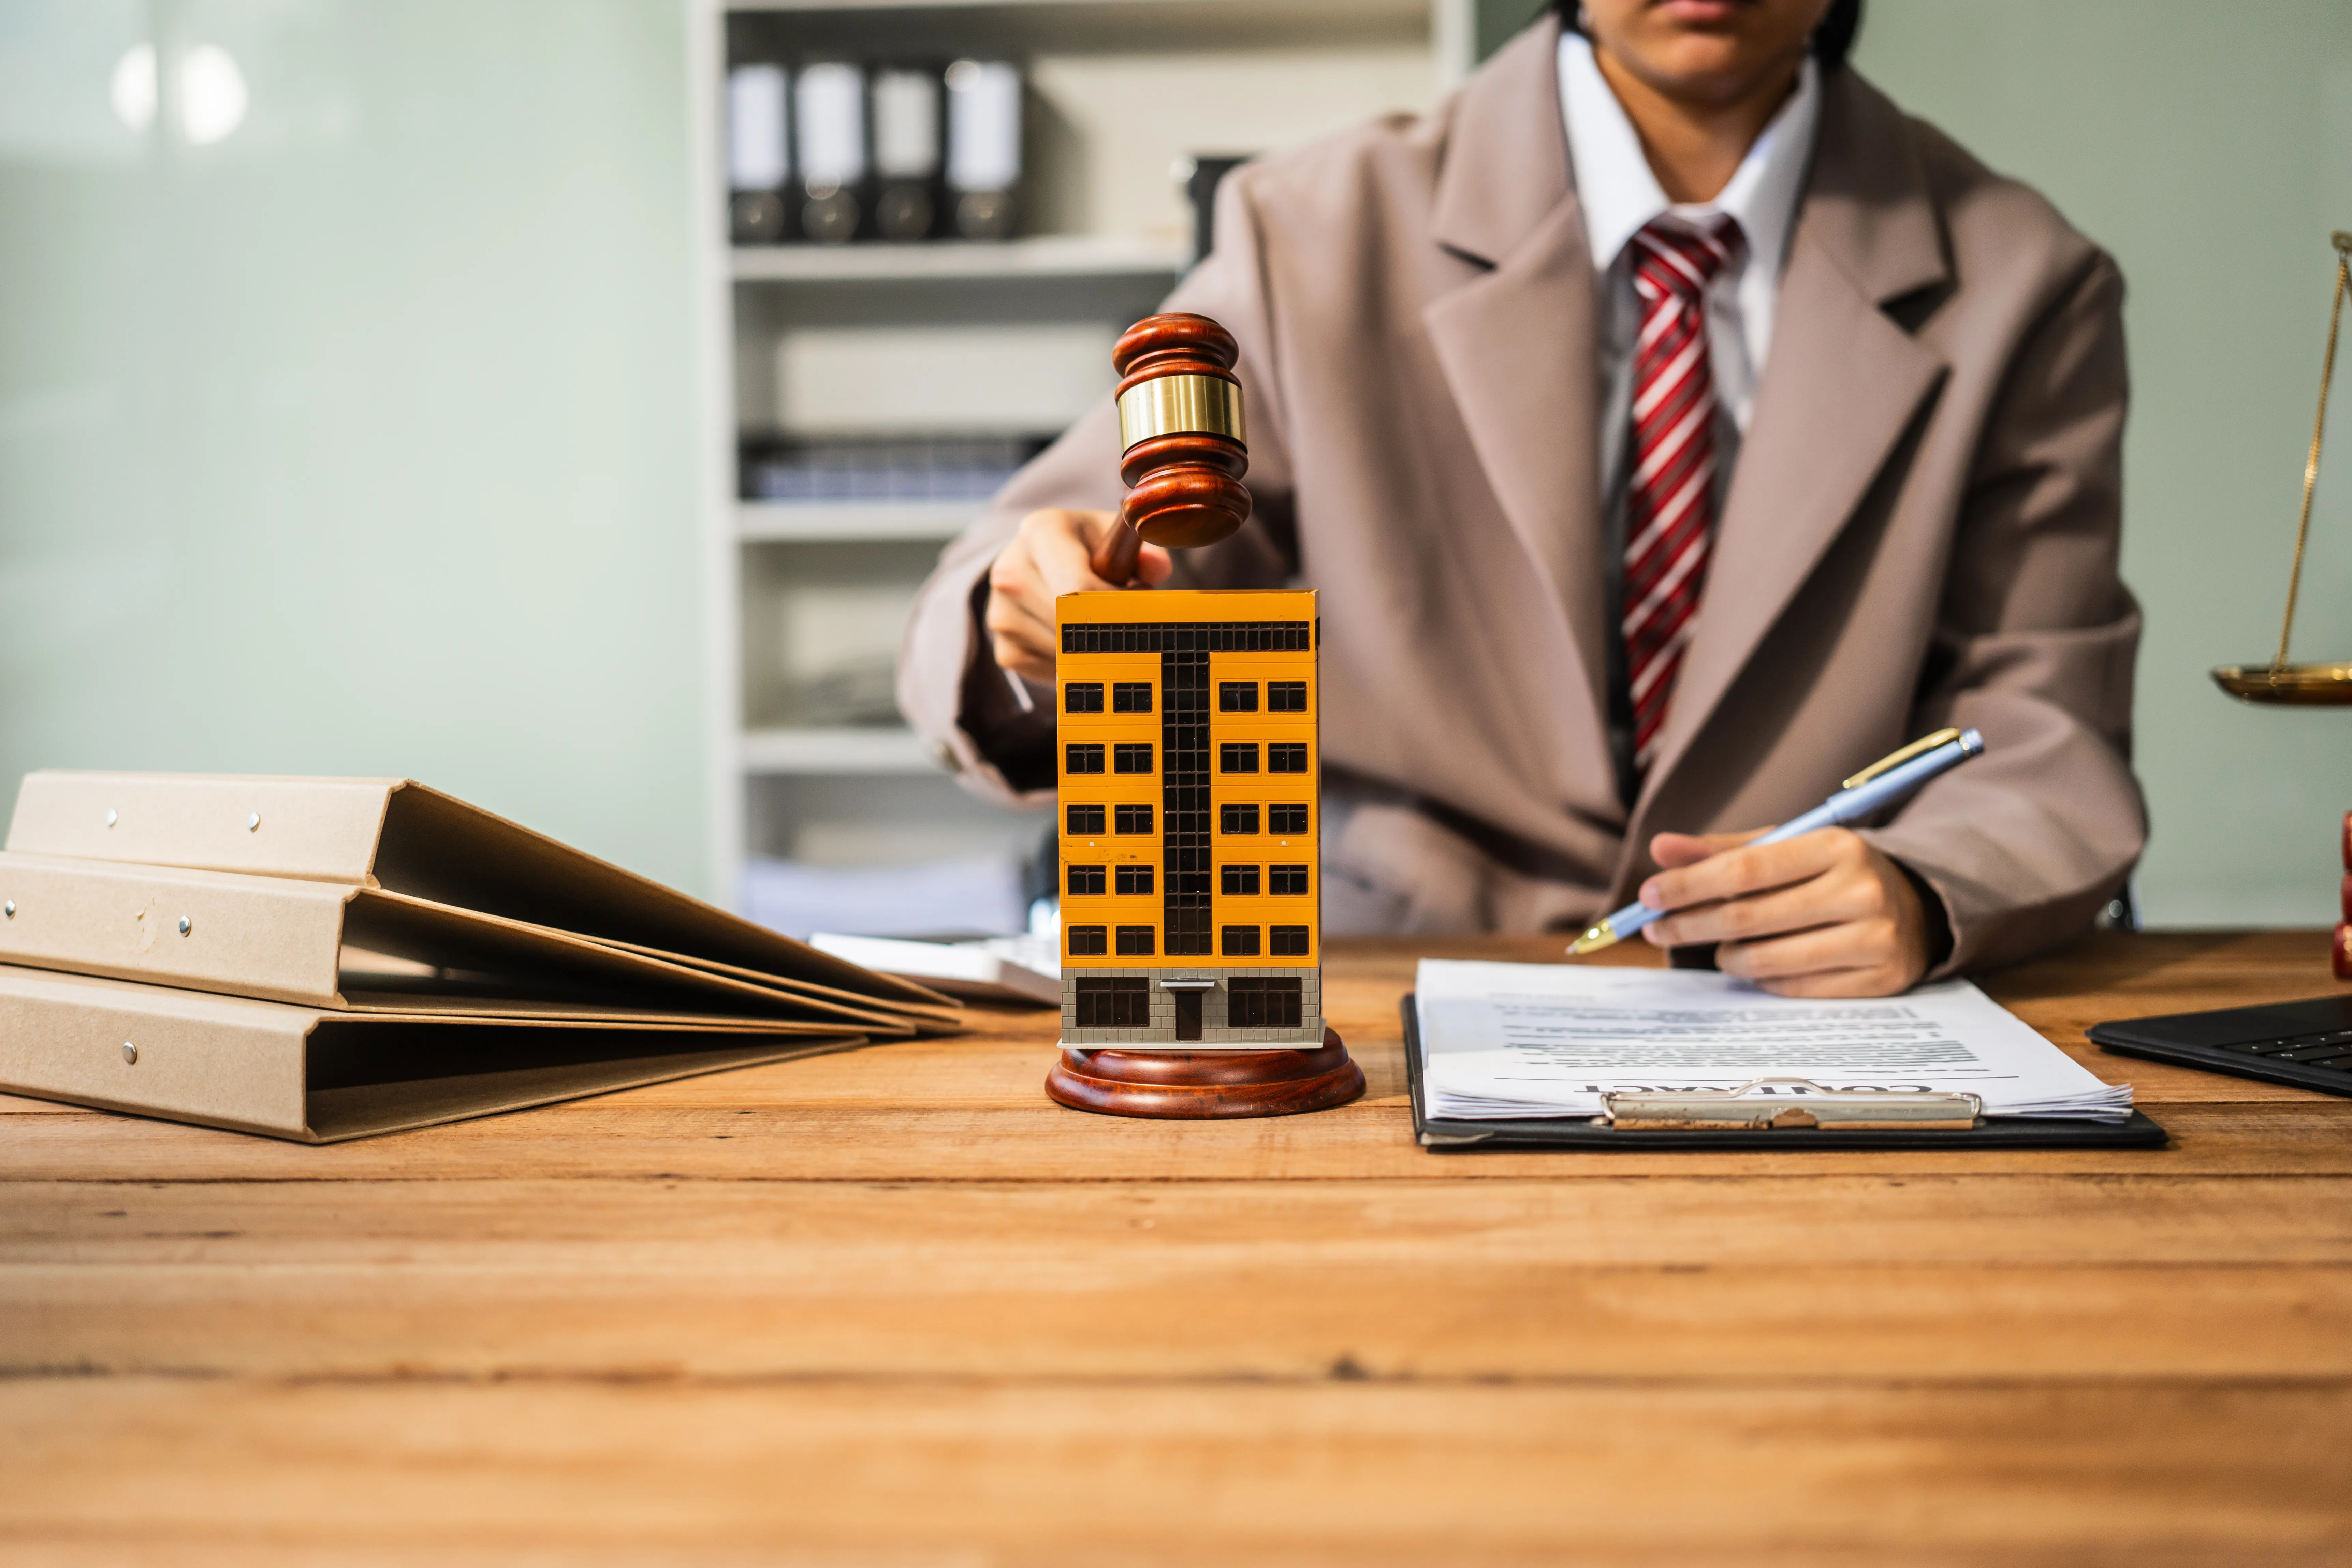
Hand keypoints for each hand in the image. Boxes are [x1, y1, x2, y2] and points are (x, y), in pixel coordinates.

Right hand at [984, 509, 1172, 683]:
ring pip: (1067, 654)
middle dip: (1112, 631)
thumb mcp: (1116, 538)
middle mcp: (1010, 572)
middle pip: (1073, 625)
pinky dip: (1077, 665)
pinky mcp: (1005, 650)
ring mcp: (1002, 615)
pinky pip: (1054, 673)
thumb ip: (1144, 551)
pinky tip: (1081, 642)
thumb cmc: (1088, 550)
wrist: (1041, 565)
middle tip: (1132, 624)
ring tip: (1101, 625)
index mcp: (1039, 533)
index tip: (1140, 610)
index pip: (1078, 587)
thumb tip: (1158, 570)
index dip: (1118, 607)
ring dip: (1097, 650)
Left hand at [1635, 828, 1930, 997]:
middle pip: (1748, 918)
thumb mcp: (1787, 848)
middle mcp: (1860, 890)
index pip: (1743, 869)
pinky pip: (1794, 988)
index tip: (1647, 896)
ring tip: (1718, 948)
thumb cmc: (1833, 873)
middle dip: (1689, 925)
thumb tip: (1660, 848)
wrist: (1914, 906)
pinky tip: (1757, 965)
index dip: (1688, 885)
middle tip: (1655, 930)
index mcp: (1836, 845)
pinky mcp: (1880, 980)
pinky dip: (1763, 979)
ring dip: (1726, 958)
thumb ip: (1723, 850)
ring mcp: (1875, 939)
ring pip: (1767, 961)